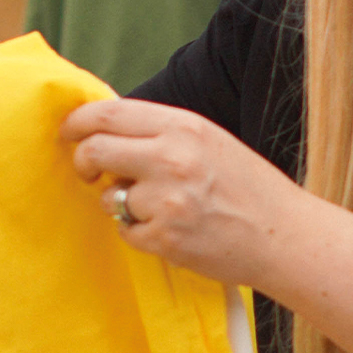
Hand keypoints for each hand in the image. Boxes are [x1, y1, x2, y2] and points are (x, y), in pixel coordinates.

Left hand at [61, 99, 317, 284]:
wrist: (285, 236)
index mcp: (184, 127)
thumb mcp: (208, 141)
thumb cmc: (245, 187)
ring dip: (122, 204)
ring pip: (109, 197)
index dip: (77, 122)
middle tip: (90, 173)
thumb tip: (101, 128)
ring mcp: (167, 201)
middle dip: (83, 162)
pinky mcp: (164, 238)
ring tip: (162, 208)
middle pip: (94, 151)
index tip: (68, 132)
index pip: (108, 114)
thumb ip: (159, 133)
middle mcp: (172, 159)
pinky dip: (139, 233)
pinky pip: (125, 231)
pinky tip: (173, 230)